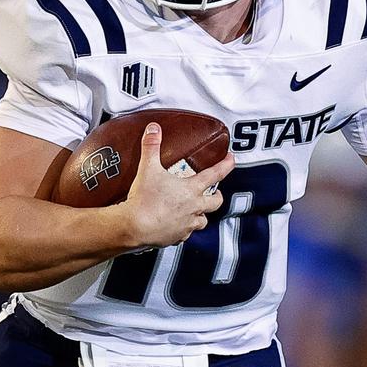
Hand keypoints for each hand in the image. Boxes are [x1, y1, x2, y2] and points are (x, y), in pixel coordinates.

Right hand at [123, 122, 233, 248]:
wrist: (134, 227)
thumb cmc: (144, 199)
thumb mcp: (148, 168)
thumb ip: (151, 147)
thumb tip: (153, 129)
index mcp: (191, 190)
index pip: (215, 175)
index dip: (226, 165)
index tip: (231, 159)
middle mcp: (194, 208)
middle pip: (215, 203)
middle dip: (217, 197)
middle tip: (214, 193)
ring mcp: (186, 225)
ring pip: (203, 221)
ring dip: (201, 215)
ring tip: (194, 210)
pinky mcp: (176, 237)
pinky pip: (185, 234)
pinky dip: (183, 229)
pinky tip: (175, 225)